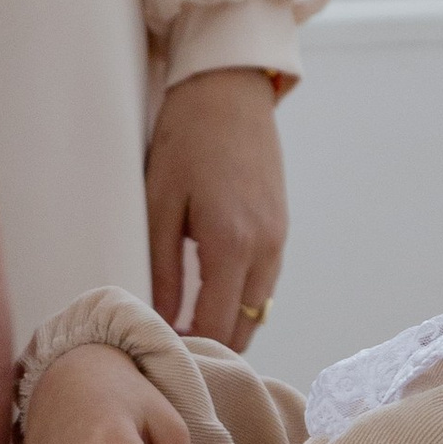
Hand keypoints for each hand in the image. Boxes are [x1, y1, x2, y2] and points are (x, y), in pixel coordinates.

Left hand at [146, 67, 286, 345]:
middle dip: (212, 344)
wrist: (229, 92)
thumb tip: (163, 319)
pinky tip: (209, 289)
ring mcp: (280, 239)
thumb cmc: (186, 141)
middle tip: (171, 344)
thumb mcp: (161, 205)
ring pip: (260, 308)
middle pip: (247, 327)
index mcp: (232, 244)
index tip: (160, 351)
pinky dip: (241, 297)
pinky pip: (265, 282)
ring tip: (186, 320)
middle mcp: (265, 248)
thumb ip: (163, 269)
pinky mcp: (282, 228)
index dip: (191, 348)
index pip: (219, 325)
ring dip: (229, 322)